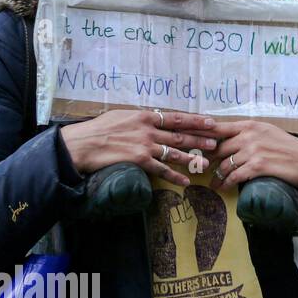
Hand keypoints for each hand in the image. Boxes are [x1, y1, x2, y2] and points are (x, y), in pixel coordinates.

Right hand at [58, 108, 220, 187]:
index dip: (196, 121)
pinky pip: (161, 169)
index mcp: (145, 116)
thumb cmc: (97, 129)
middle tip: (216, 142)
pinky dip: (175, 176)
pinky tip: (185, 181)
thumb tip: (153, 118)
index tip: (211, 122)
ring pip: (175, 152)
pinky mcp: (139, 160)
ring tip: (206, 162)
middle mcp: (148, 130)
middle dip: (200, 139)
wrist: (81, 144)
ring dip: (192, 157)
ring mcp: (145, 145)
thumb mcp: (120, 116)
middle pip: (180, 135)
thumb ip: (140, 119)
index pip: (177, 118)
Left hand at [206, 119, 297, 192]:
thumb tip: (226, 140)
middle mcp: (249, 136)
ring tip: (213, 183)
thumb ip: (247, 133)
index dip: (197, 131)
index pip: (216, 126)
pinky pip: (234, 176)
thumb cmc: (289, 147)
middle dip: (206, 160)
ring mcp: (253, 150)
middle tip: (199, 169)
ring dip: (216, 176)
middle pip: (217, 148)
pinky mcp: (258, 166)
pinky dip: (226, 183)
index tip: (182, 135)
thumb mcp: (268, 133)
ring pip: (224, 165)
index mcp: (250, 125)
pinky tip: (223, 188)